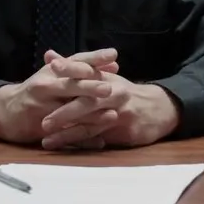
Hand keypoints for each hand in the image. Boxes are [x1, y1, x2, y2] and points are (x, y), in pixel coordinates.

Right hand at [0, 48, 118, 144]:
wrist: (6, 110)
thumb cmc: (38, 90)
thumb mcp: (56, 73)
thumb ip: (84, 67)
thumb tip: (114, 60)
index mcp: (52, 70)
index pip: (75, 60)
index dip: (95, 57)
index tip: (114, 54)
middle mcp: (46, 85)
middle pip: (71, 85)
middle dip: (91, 87)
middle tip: (109, 89)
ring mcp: (42, 107)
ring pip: (69, 111)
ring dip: (91, 115)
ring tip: (112, 116)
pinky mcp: (40, 127)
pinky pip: (64, 134)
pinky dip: (83, 138)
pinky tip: (100, 141)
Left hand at [38, 68, 180, 149]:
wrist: (159, 108)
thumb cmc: (123, 93)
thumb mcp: (103, 77)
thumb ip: (73, 68)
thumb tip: (48, 54)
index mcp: (106, 78)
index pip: (86, 71)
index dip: (70, 68)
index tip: (51, 67)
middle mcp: (114, 93)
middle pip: (88, 102)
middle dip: (65, 112)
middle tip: (43, 121)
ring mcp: (120, 113)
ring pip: (91, 124)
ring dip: (68, 134)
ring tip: (47, 140)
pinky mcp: (125, 130)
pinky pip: (100, 138)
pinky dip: (82, 144)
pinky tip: (67, 149)